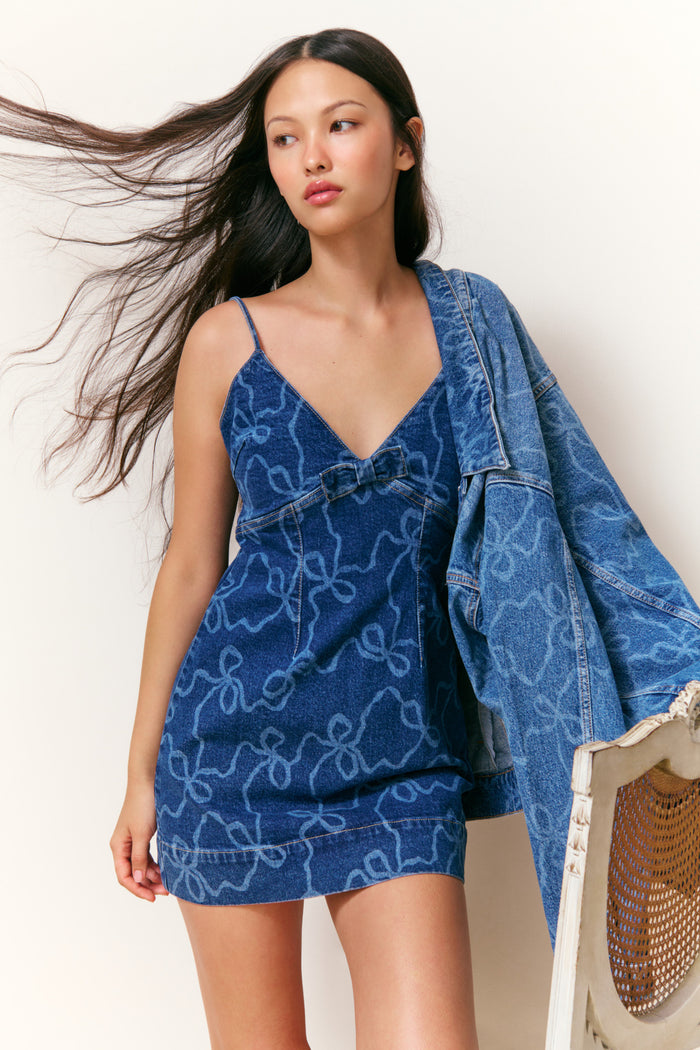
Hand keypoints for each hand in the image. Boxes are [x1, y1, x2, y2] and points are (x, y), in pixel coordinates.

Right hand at [110, 781, 168, 901]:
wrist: (149, 781)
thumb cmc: (143, 805)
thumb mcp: (142, 834)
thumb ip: (139, 858)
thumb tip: (137, 880)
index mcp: (118, 846)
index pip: (124, 876)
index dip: (137, 889)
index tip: (153, 897)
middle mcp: (123, 845)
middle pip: (133, 873)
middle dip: (148, 884)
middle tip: (167, 891)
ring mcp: (133, 840)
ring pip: (142, 865)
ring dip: (153, 875)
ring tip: (169, 883)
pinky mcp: (143, 834)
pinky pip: (148, 856)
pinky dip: (156, 864)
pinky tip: (167, 869)